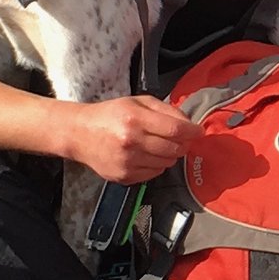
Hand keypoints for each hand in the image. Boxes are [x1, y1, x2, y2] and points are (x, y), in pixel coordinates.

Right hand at [59, 95, 190, 181]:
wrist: (79, 134)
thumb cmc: (111, 114)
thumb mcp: (137, 102)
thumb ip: (165, 110)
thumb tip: (189, 124)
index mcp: (135, 118)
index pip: (175, 129)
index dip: (192, 131)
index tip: (199, 131)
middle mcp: (131, 142)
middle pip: (175, 148)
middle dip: (183, 143)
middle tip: (179, 138)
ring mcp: (127, 162)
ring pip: (167, 163)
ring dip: (170, 154)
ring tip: (158, 145)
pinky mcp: (124, 177)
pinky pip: (155, 174)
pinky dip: (157, 165)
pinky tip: (146, 155)